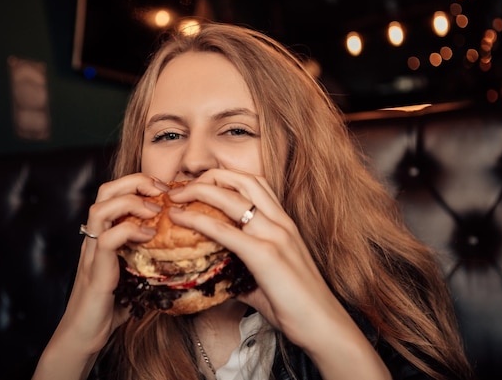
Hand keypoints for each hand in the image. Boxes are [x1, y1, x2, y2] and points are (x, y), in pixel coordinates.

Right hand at [39, 174, 167, 363]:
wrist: (83, 335)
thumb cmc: (110, 306)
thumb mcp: (133, 273)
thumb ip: (147, 256)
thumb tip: (182, 249)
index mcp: (102, 234)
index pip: (113, 192)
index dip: (137, 182)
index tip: (163, 188)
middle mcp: (94, 238)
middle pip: (105, 190)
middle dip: (135, 181)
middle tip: (160, 189)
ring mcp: (92, 253)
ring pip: (100, 209)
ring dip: (131, 202)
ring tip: (155, 210)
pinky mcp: (96, 271)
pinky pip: (108, 239)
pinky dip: (130, 231)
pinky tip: (149, 236)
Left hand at [166, 169, 328, 345]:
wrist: (324, 325)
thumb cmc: (299, 305)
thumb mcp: (269, 278)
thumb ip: (243, 272)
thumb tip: (220, 277)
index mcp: (284, 223)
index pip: (255, 182)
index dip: (225, 178)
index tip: (201, 185)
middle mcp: (280, 222)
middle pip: (242, 179)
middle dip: (208, 176)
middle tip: (182, 187)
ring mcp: (274, 235)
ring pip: (231, 196)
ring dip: (199, 190)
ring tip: (177, 197)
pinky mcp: (265, 254)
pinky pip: (224, 230)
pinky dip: (197, 220)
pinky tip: (180, 219)